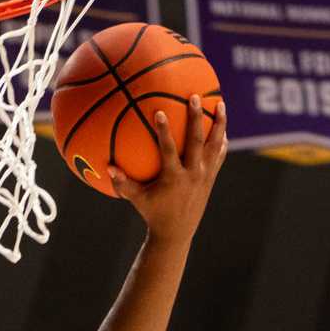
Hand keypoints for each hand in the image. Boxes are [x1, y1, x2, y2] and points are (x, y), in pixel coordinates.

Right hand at [110, 98, 226, 243]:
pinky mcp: (211, 178)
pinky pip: (218, 155)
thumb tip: (107, 166)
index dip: (164, 131)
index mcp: (173, 178)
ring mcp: (204, 176)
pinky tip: (221, 127)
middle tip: (195, 97)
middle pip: (196, 141)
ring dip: (219, 124)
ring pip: (214, 145)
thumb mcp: (137, 199)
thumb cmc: (153, 214)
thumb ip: (123, 184)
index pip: (169, 150)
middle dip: (196, 118)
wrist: (176, 233)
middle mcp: (192, 174)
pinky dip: (221, 141)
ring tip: (220, 103)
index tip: (159, 111)